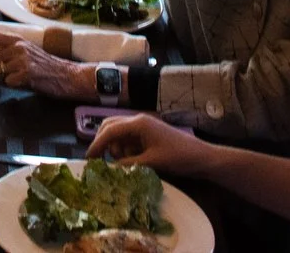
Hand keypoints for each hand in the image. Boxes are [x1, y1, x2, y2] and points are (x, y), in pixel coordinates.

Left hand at [0, 30, 95, 99]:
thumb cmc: (46, 65)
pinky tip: (25, 83)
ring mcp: (22, 60)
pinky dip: (13, 86)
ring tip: (17, 78)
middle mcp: (18, 47)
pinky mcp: (26, 74)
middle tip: (5, 74)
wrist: (68, 75)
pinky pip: (8, 83)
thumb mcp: (26, 51)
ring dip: (3, 79)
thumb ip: (7, 50)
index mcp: (17, 40)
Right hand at [85, 112, 213, 173]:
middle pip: (110, 126)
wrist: (201, 157)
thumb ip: (128, 164)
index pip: (109, 131)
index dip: (96, 144)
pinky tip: (131, 161)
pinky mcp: (148, 134)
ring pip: (118, 133)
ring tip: (123, 163)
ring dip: (115, 147)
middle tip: (100, 161)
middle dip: (103, 142)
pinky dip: (125, 149)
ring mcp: (143, 126)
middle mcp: (138, 120)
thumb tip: (109, 168)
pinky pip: (128, 138)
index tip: (88, 159)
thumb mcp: (151, 163)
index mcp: (138, 123)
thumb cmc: (178, 157)